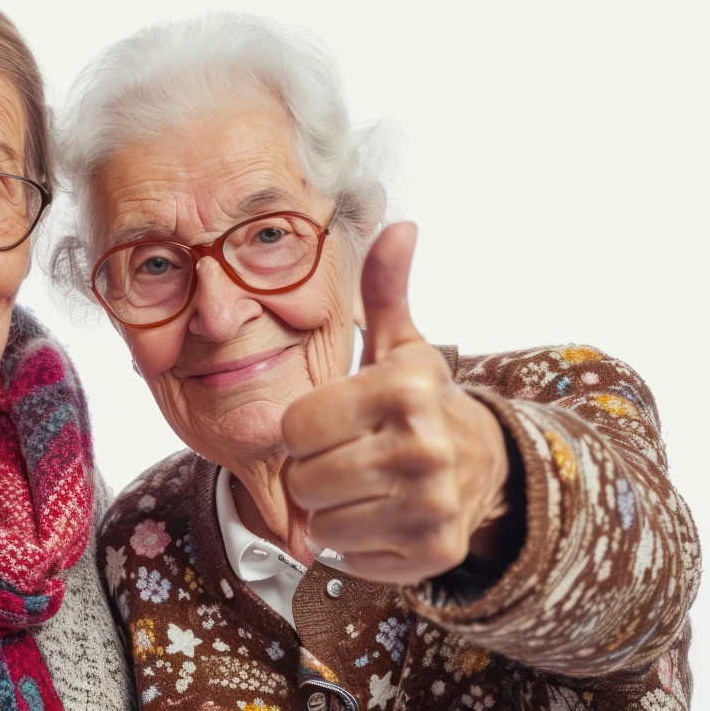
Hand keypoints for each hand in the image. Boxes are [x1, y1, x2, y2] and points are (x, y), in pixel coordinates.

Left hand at [280, 223, 509, 584]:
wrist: (489, 466)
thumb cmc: (423, 402)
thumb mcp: (401, 345)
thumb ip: (384, 289)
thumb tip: (398, 225)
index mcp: (402, 391)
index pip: (296, 427)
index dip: (304, 426)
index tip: (332, 421)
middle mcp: (421, 449)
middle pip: (304, 479)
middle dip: (314, 469)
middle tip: (347, 455)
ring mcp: (431, 506)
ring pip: (322, 523)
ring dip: (332, 508)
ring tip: (365, 485)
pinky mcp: (434, 554)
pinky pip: (350, 559)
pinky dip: (357, 544)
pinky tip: (383, 515)